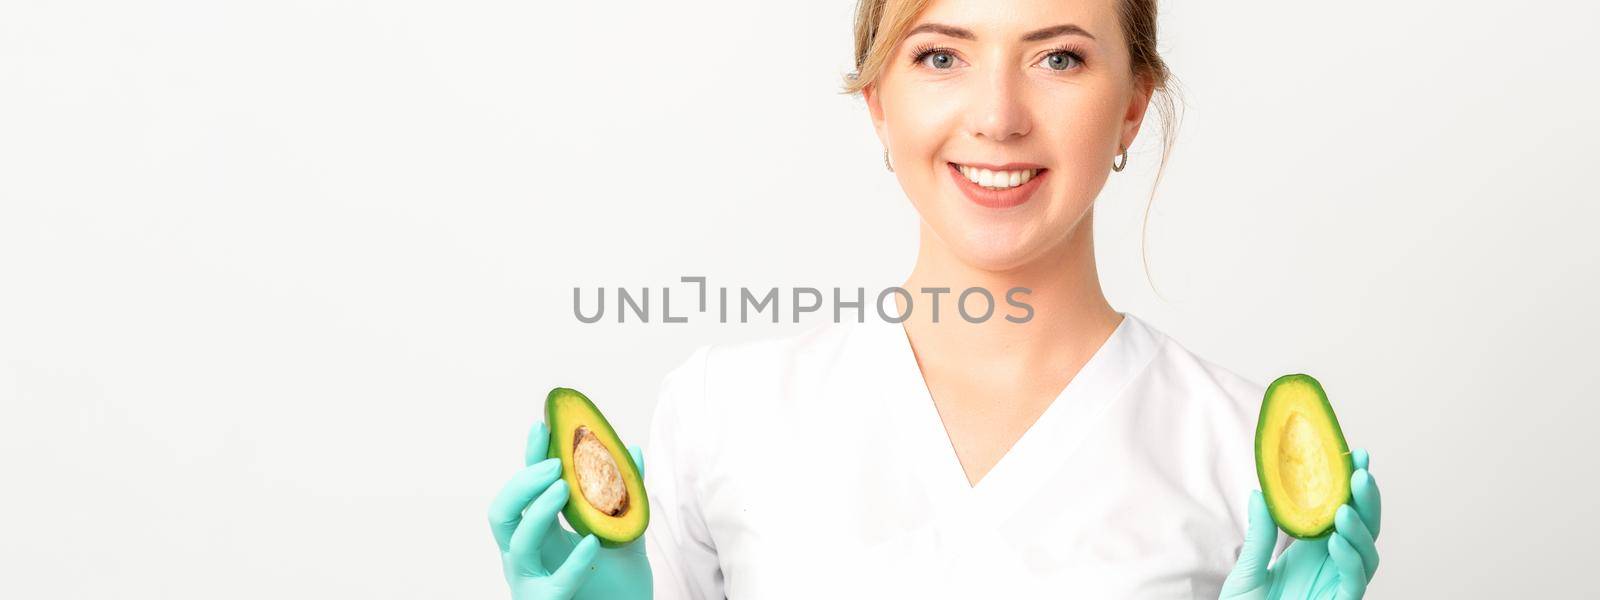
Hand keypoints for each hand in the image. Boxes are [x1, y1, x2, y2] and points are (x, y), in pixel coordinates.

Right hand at [488, 421, 651, 598]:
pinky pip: (552, 584)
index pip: (525, 490)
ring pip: (518, 543)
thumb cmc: (617, 587)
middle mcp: (527, 555)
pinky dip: (571, 563)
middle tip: (554, 465)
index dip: (529, 458)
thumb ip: (626, 496)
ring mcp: (531, 581)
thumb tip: (631, 451)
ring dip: (538, 512)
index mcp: (540, 534)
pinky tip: (593, 543)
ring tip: (566, 488)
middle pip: (502, 512)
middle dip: (523, 483)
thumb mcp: (624, 534)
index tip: (542, 425)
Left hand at [1220, 449, 1381, 599]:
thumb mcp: (1248, 568)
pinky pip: (1354, 581)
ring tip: (1345, 506)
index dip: (1349, 485)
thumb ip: (1260, 533)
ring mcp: (1339, 585)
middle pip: (1362, 527)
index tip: (1355, 454)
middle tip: (1361, 470)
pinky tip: (1336, 540)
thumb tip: (1261, 490)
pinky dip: (1350, 560)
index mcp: (1312, 550)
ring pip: (1367, 552)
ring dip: (1360, 527)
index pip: (1339, 511)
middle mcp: (1332, 564)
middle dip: (1365, 498)